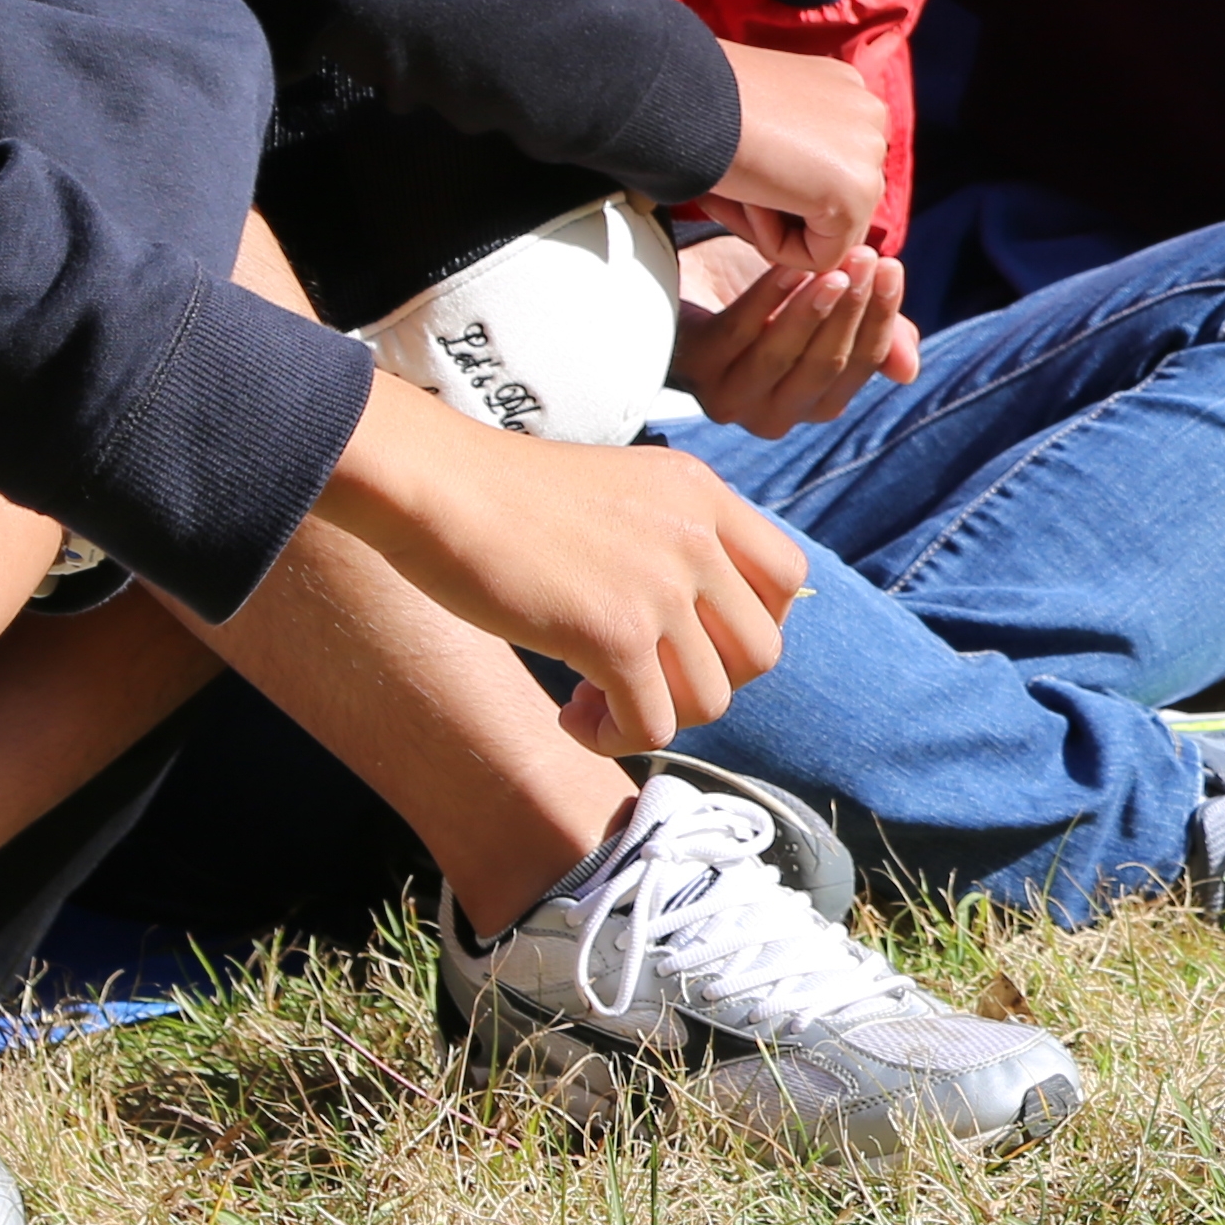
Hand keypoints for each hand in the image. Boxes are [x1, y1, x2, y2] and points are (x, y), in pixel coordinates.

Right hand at [315, 374, 809, 753]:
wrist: (437, 485)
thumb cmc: (506, 495)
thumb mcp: (624, 488)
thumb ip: (674, 535)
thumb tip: (698, 620)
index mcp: (703, 493)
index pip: (787, 578)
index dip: (748, 626)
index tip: (690, 639)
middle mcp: (697, 536)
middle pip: (760, 652)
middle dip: (706, 682)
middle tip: (643, 677)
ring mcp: (661, 586)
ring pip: (711, 700)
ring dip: (656, 716)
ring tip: (595, 697)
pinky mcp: (614, 634)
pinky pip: (652, 727)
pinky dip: (615, 739)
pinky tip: (573, 715)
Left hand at [669, 239, 921, 435]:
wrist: (690, 282)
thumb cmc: (765, 298)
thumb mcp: (824, 308)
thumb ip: (867, 333)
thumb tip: (909, 370)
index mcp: (814, 404)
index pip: (859, 368)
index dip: (879, 320)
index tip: (893, 269)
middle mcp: (774, 414)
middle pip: (824, 365)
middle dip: (851, 310)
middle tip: (868, 258)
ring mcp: (731, 398)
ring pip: (782, 355)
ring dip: (813, 309)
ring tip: (835, 266)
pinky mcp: (695, 369)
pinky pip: (738, 333)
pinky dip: (766, 300)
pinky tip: (788, 268)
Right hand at [707, 40, 889, 268]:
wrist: (683, 94)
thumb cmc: (698, 100)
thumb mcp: (757, 112)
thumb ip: (789, 144)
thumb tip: (791, 194)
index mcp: (844, 90)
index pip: (828, 168)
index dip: (774, 185)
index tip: (734, 169)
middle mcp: (869, 114)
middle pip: (835, 201)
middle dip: (778, 209)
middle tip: (730, 188)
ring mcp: (870, 153)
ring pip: (827, 231)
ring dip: (772, 224)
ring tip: (737, 188)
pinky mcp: (856, 192)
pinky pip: (820, 256)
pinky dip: (775, 244)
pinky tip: (749, 200)